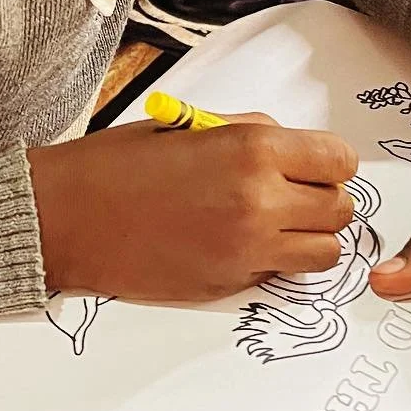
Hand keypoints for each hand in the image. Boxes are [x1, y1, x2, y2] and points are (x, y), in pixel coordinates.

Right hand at [28, 116, 358, 303]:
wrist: (69, 218)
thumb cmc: (120, 165)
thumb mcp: (192, 126)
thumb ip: (251, 132)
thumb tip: (293, 145)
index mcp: (252, 150)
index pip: (339, 160)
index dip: (330, 162)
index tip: (314, 165)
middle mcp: (260, 202)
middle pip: (340, 210)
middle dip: (324, 201)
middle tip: (294, 195)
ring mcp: (248, 250)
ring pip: (325, 252)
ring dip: (310, 238)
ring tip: (277, 225)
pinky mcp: (232, 284)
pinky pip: (282, 275)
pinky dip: (275, 263)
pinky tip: (242, 245)